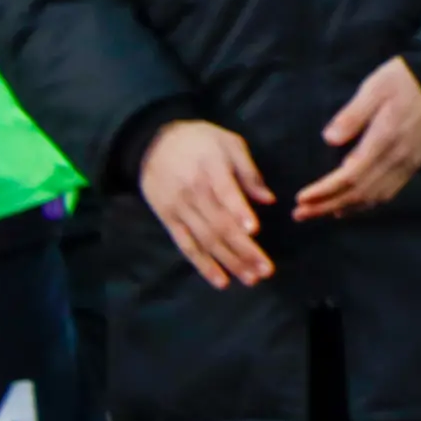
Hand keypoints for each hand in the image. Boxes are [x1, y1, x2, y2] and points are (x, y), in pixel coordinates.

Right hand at [138, 120, 273, 288]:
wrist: (152, 142)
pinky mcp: (168, 221)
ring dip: (229, 262)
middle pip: (219, 225)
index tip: (254, 231)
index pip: (225, 194)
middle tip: (265, 270)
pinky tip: (220, 280)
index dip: (239, 212)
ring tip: (250, 278)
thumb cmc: (200, 140)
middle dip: (243, 250)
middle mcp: (194, 193)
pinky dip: (203, 265)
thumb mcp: (229, 143)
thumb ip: (249, 171)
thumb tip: (268, 199)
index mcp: (211, 170)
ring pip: (205, 241)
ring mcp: (179, 210)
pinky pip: (186, 246)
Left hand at [296, 58, 420, 221]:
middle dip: (327, 206)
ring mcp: (407, 165)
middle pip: (359, 193)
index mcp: (384, 139)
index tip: (301, 198)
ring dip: (344, 209)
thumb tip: (329, 139)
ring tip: (318, 214)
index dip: (325, 190)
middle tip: (300, 214)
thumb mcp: (375, 87)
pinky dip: (365, 205)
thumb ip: (353, 114)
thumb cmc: (404, 81)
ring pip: (373, 198)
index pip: (350, 176)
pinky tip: (349, 207)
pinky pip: (388, 193)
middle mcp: (396, 158)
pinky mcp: (413, 166)